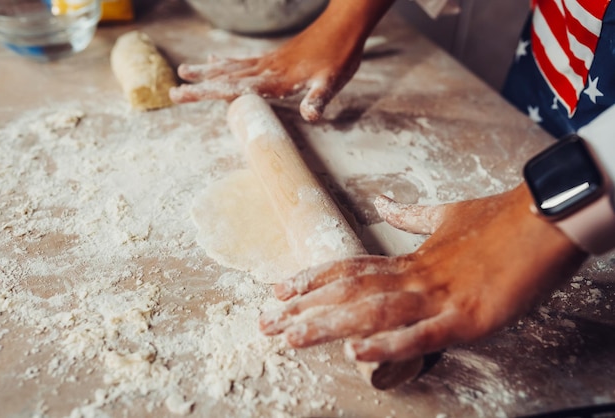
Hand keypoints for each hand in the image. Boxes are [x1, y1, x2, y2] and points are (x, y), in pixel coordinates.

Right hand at [169, 0, 394, 121]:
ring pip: (230, 67)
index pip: (234, 88)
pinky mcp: (274, 58)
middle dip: (198, 86)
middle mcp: (266, 69)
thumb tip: (310, 116)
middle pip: (225, 78)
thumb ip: (318, 99)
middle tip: (173, 92)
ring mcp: (268, 62)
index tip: (182, 94)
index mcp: (274, 79)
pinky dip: (226, 63)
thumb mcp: (332, 82)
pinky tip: (215, 60)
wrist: (343, 25)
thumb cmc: (338, 56)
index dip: (207, 92)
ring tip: (184, 71)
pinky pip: (243, 61)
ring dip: (207, 72)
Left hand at [259, 183, 586, 362]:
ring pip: (373, 312)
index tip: (281, 289)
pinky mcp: (469, 317)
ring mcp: (440, 297)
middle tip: (266, 322)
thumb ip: (412, 216)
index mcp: (411, 259)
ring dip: (329, 326)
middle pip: (350, 293)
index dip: (313, 279)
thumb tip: (385, 203)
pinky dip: (388, 344)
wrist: (544, 218)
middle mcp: (416, 277)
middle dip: (305, 309)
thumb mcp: (448, 216)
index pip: (351, 269)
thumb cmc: (498, 221)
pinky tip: (357, 352)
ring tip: (292, 338)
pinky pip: (422, 335)